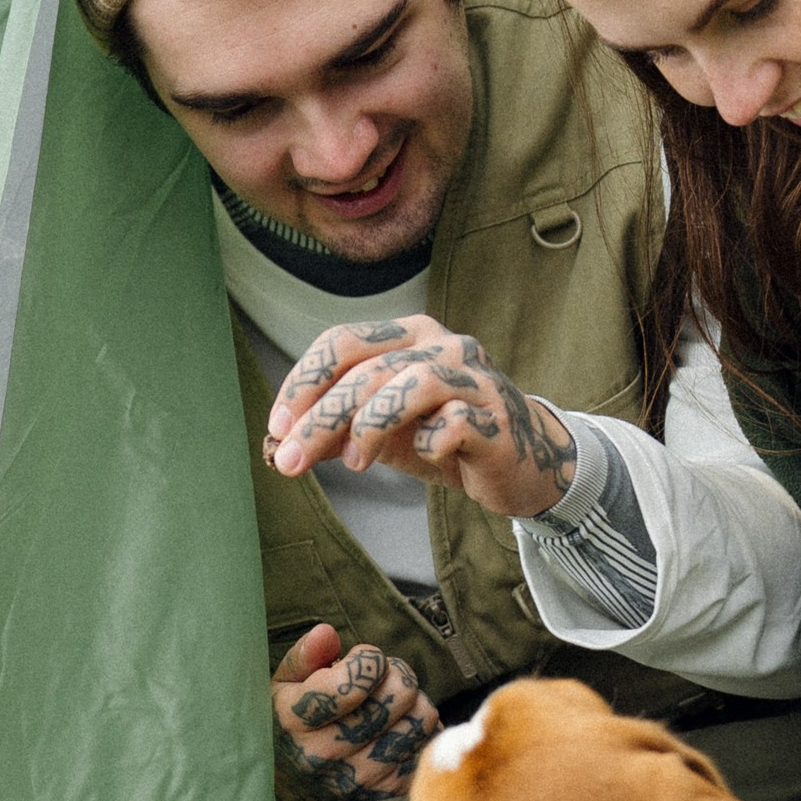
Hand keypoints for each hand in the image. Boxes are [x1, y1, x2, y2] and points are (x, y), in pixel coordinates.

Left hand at [265, 318, 576, 518]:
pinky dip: (428, 444)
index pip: (342, 343)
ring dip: (368, 427)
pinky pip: (451, 425)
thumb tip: (279, 445)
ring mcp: (473, 378)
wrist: (523, 463)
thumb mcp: (383, 432)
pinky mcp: (497, 418)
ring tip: (354, 465)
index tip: (277, 426)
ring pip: (408, 385)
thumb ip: (338, 431)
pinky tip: (428, 457)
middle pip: (367, 370)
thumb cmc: (447, 438)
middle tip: (289, 461)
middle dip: (320, 418)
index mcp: (409, 335)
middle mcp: (442, 345)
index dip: (304, 383)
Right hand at [271, 623, 439, 800]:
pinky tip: (399, 728)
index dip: (368, 658)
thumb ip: (305, 655)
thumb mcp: (283, 684)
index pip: (355, 682)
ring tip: (391, 704)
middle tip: (382, 679)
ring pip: (422, 718)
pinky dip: (421, 730)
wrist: (294, 787)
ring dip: (414, 702)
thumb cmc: (292, 722)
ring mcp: (362, 776)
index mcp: (296, 720)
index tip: (361, 660)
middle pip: (400, 693)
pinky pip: (430, 745)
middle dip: (396, 674)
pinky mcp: (389, 789)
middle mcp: (328, 753)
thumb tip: (327, 633)